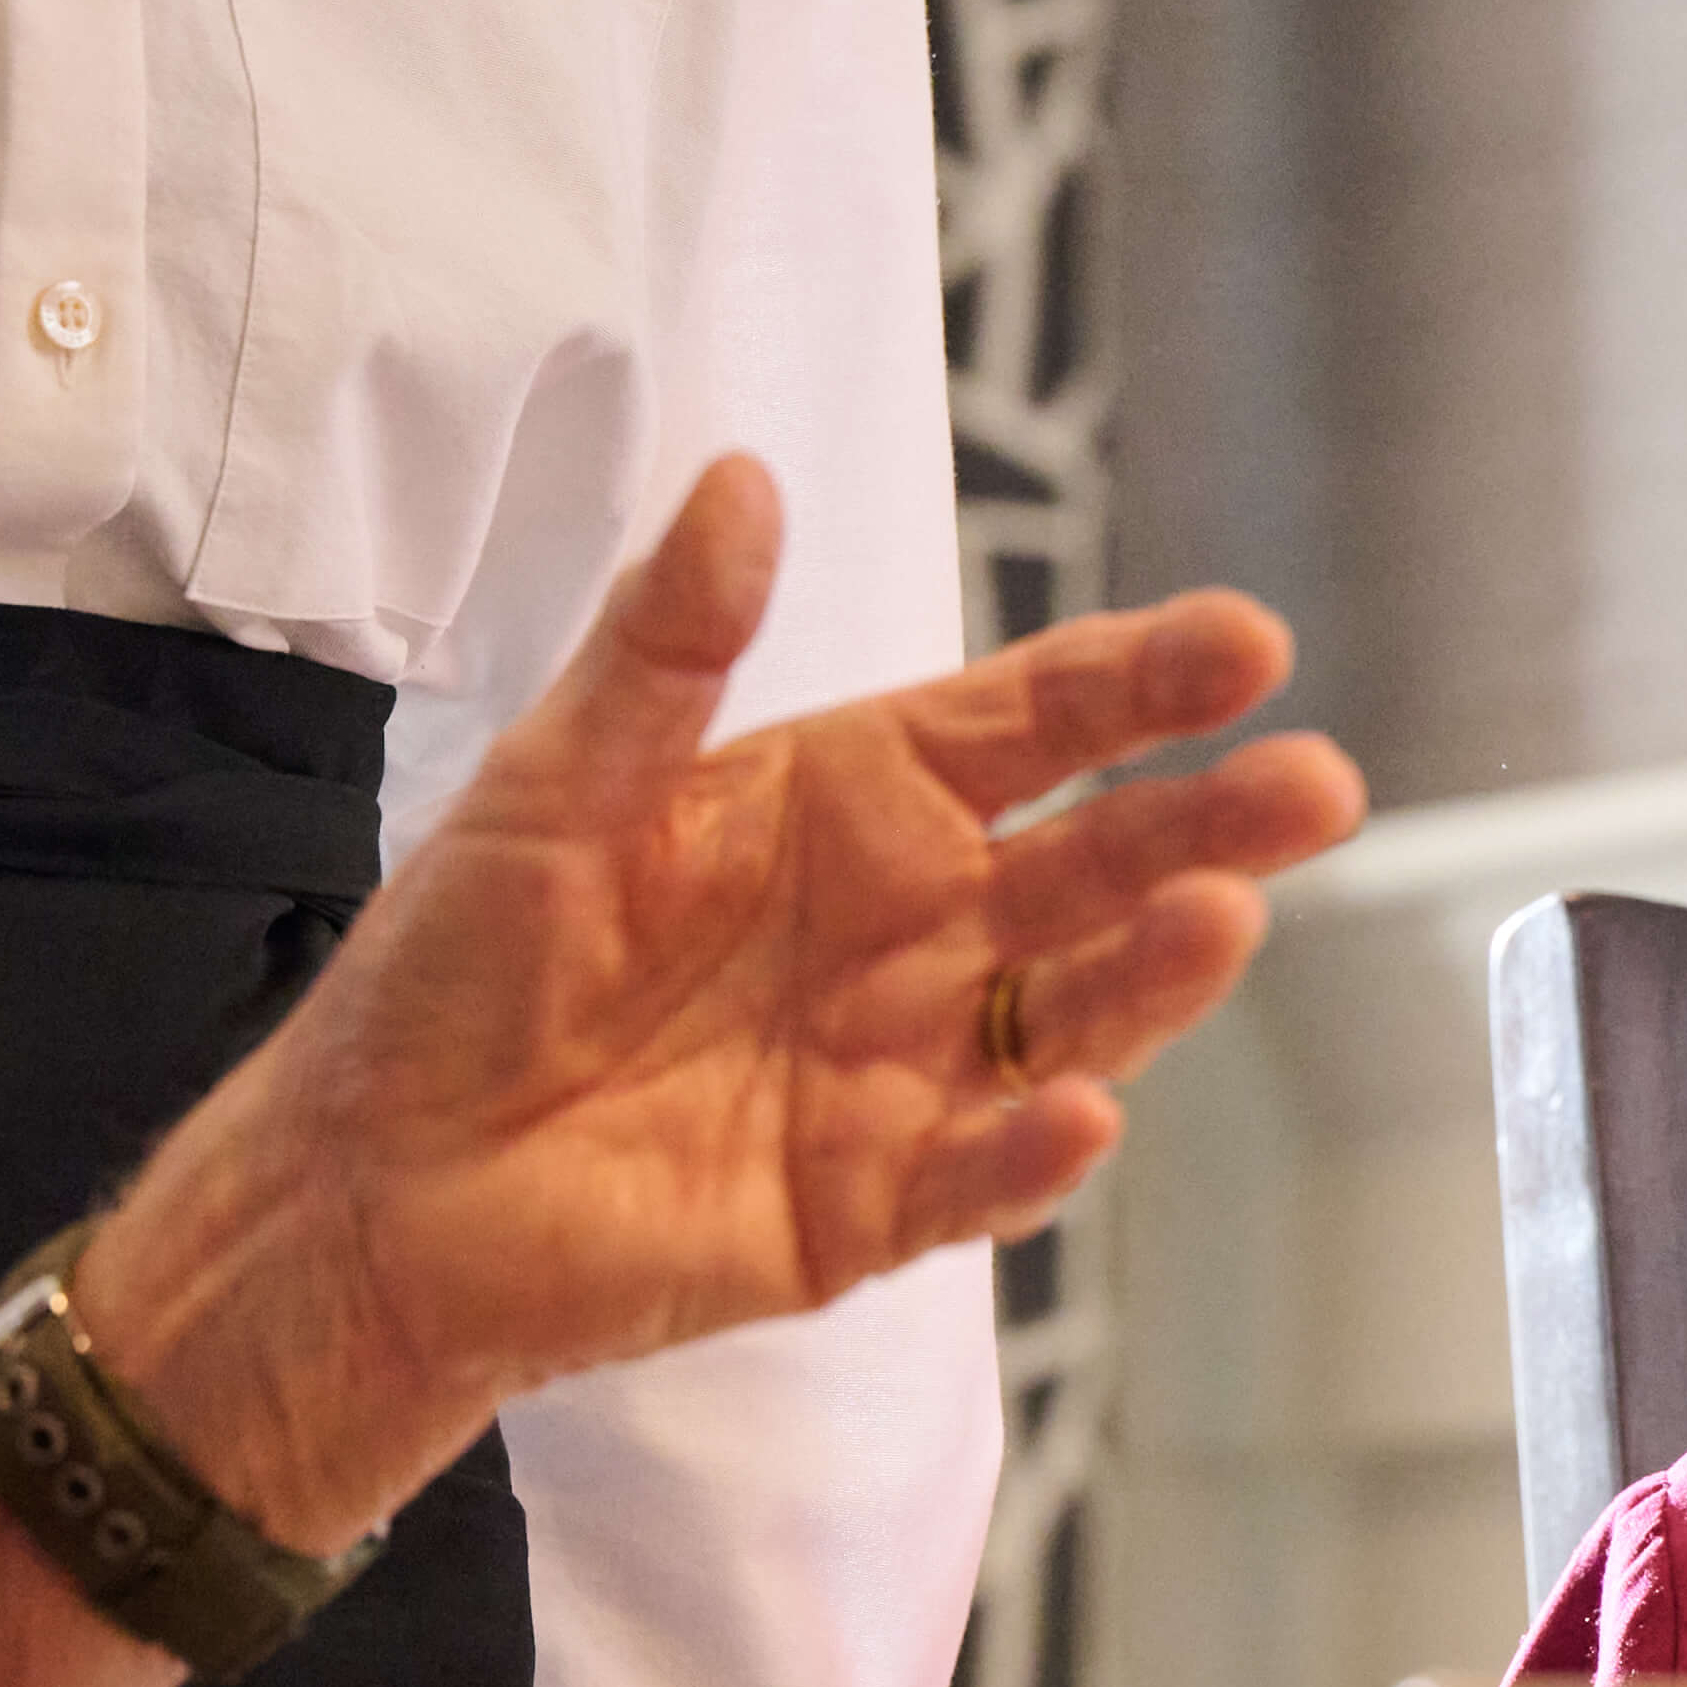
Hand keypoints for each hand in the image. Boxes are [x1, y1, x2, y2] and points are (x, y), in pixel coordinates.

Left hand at [106, 460, 1363, 1548]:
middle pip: (1084, 868)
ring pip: (1065, 1017)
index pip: (1015, 731)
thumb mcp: (555, 782)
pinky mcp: (857, 1211)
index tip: (1246, 640)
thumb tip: (739, 476)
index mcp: (833, 809)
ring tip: (1219, 916)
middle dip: (1202, 823)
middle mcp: (896, 934)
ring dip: (1149, 975)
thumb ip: (662, 648)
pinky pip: (968, 1177)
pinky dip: (1025, 1151)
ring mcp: (894, 1076)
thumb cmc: (454, 965)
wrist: (373, 1172)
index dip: (1129, 685)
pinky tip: (1075, 1111)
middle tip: (1312, 782)